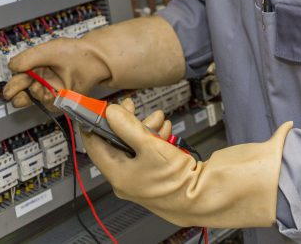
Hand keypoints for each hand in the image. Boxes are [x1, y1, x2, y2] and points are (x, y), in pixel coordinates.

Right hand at [2, 37, 110, 108]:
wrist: (96, 62)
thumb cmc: (76, 53)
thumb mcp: (49, 50)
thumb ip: (28, 57)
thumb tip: (12, 66)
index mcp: (37, 64)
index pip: (19, 76)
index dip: (13, 83)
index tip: (10, 90)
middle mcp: (42, 77)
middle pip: (23, 90)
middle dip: (17, 94)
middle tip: (14, 96)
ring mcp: (51, 88)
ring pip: (35, 98)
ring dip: (34, 95)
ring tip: (38, 88)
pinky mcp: (61, 99)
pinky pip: (49, 105)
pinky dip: (47, 101)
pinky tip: (49, 94)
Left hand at [82, 100, 293, 227]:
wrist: (207, 194)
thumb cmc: (177, 181)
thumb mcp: (148, 146)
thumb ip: (127, 126)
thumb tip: (110, 112)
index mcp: (118, 175)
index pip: (94, 146)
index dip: (93, 123)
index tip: (93, 107)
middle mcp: (127, 178)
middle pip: (117, 141)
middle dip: (127, 121)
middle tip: (130, 106)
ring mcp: (142, 176)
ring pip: (135, 143)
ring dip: (145, 126)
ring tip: (157, 118)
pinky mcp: (157, 171)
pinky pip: (149, 149)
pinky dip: (155, 135)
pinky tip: (164, 129)